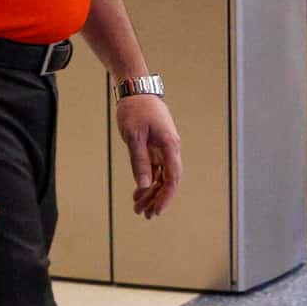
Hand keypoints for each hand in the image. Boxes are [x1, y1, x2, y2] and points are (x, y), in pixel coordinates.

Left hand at [115, 92, 181, 219]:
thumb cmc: (135, 110)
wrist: (137, 90)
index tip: (155, 212)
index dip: (165, 198)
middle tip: (144, 215)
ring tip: (138, 208)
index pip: (172, 179)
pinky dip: (147, 181)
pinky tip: (138, 193)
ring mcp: (164, 148)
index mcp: (170, 146)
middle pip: (168, 181)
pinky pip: (155, 169)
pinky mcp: (157, 146)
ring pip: (161, 177)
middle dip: (157, 200)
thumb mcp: (134, 137)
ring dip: (151, 193)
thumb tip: (144, 186)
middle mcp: (171, 149)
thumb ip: (140, 162)